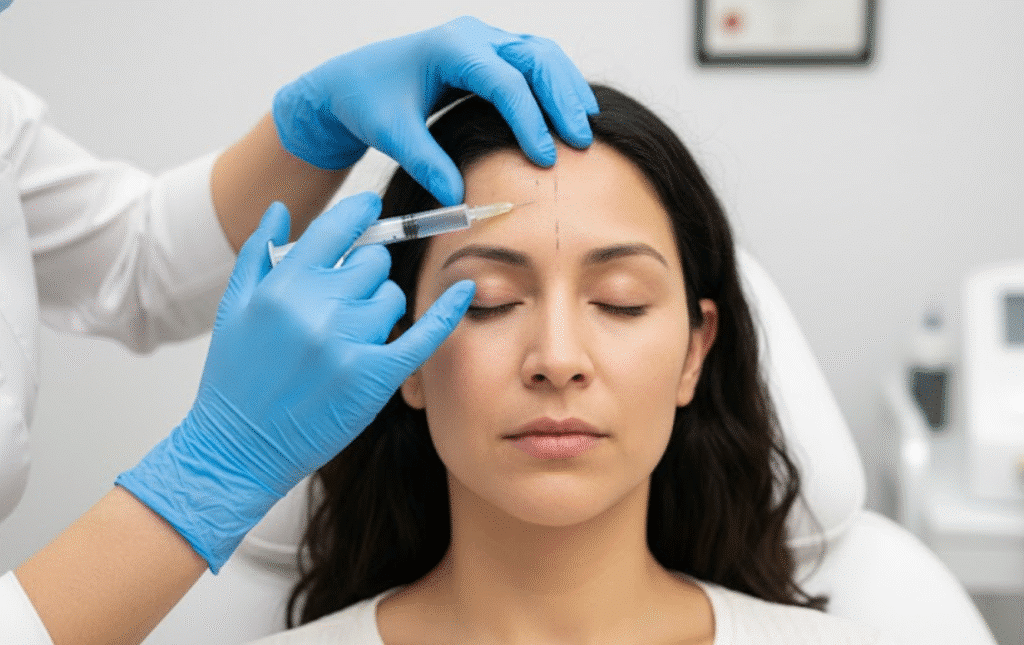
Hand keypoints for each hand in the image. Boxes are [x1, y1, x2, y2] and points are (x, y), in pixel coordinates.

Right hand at [116, 194, 473, 571]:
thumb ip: (259, 253)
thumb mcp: (234, 308)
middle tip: (345, 298)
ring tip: (349, 335)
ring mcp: (346, 344)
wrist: (239, 448)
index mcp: (282, 287)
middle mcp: (315, 309)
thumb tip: (279, 208)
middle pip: (371, 262)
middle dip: (363, 272)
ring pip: (391, 297)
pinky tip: (465, 292)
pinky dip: (446, 311)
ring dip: (378, 308)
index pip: (336, 228)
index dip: (359, 212)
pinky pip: (422, 333)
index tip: (371, 205)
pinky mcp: (373, 377)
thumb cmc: (233, 378)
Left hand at [272, 16, 597, 204]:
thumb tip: (458, 198)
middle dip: (561, 98)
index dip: (528, 120)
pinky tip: (570, 114)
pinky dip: (556, 85)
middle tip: (580, 142)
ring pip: (542, 53)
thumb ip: (425, 163)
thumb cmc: (368, 103)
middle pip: (535, 56)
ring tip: (585, 126)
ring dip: (567, 87)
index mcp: (449, 47)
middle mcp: (473, 36)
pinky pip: (534, 61)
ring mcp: (485, 40)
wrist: (353, 82)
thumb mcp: (391, 135)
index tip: (544, 159)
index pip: (503, 81)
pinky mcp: (491, 53)